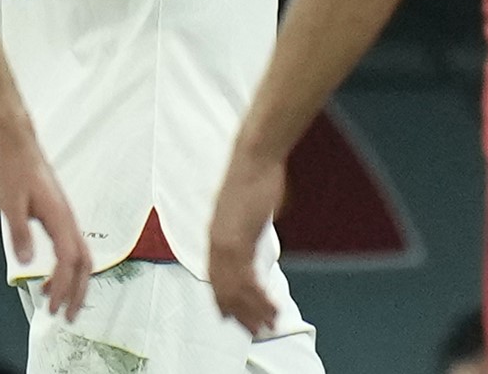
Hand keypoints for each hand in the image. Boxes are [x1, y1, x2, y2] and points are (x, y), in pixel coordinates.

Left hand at [0, 121, 91, 320]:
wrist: (17, 144)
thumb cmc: (14, 169)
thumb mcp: (10, 203)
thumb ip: (20, 233)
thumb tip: (27, 262)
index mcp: (59, 217)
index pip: (68, 259)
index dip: (62, 286)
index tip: (52, 306)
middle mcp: (67, 219)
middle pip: (84, 263)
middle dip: (77, 292)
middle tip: (66, 316)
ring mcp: (65, 217)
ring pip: (80, 257)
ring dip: (73, 283)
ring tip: (59, 304)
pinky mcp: (58, 216)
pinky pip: (70, 248)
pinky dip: (66, 269)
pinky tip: (48, 278)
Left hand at [208, 147, 284, 335]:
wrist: (253, 158)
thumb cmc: (253, 176)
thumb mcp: (244, 208)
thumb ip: (244, 228)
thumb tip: (254, 236)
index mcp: (214, 234)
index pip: (215, 278)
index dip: (223, 299)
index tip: (231, 316)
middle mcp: (216, 243)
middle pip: (224, 290)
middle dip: (240, 313)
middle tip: (254, 329)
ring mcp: (226, 243)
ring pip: (237, 290)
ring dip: (254, 310)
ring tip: (269, 323)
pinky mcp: (240, 241)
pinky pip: (249, 279)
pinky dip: (260, 297)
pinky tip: (272, 305)